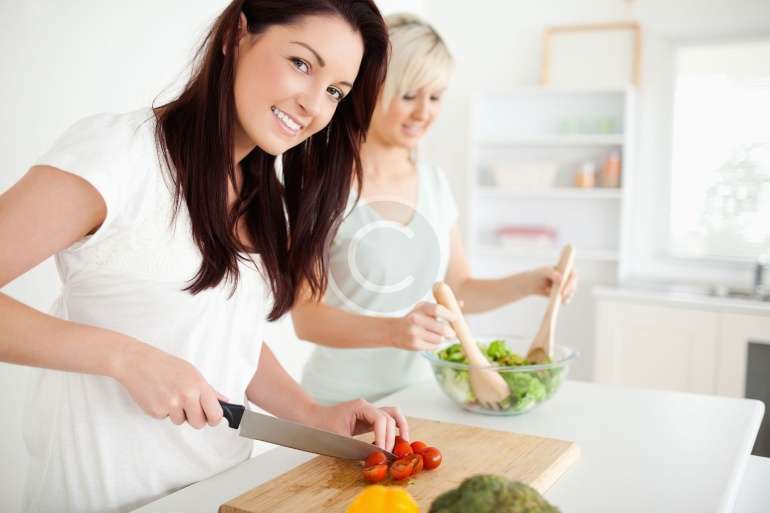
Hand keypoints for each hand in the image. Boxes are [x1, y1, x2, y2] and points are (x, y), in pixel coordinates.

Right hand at [111, 340, 226, 428]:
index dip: (214, 418)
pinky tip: (160, 397)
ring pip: (181, 422)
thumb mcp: (192, 372)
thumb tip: (223, 401)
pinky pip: (166, 418)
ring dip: (178, 413)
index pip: (215, 414)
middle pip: (199, 424)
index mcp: (198, 386)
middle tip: (189, 406)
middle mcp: (186, 396)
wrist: (139, 363)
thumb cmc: (166, 366)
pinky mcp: (156, 411)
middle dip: (195, 418)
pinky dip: (164, 411)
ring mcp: (171, 405)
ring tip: (171, 396)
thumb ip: (209, 390)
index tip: (212, 417)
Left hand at [307, 399, 408, 451]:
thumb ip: (358, 447)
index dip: (384, 436)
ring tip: (403, 443)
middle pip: (389, 418)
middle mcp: (367, 407)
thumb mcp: (340, 439)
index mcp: (360, 407)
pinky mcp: (368, 419)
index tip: (383, 451)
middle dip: (391, 437)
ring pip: (392, 415)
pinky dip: (394, 429)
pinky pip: (386, 421)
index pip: (380, 419)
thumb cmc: (321, 427)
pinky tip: (396, 440)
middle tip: (389, 454)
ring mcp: (369, 412)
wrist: (311, 420)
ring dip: (400, 428)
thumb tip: (375, 456)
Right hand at [387, 301, 456, 350]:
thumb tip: (460, 303)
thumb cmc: (414, 319)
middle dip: (450, 332)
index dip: (450, 315)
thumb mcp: (426, 309)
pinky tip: (429, 340)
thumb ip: (443, 306)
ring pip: (439, 339)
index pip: (438, 309)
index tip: (455, 318)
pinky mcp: (414, 344)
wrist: (395, 330)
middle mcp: (416, 319)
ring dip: (442, 338)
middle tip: (452, 333)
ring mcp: (414, 332)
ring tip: (437, 336)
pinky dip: (435, 344)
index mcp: (421, 307)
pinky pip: (433, 346)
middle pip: (441, 328)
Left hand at [526, 266, 577, 302]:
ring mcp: (567, 286)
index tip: (563, 292)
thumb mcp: (544, 272)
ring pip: (570, 293)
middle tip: (557, 295)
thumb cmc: (539, 274)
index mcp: (566, 268)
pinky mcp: (563, 293)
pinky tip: (558, 301)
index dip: (570, 284)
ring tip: (548, 291)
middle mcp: (568, 277)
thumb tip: (561, 279)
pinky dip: (563, 301)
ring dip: (562, 296)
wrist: (533, 283)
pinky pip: (567, 299)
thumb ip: (552, 274)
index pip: (573, 275)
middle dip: (566, 292)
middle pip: (573, 286)